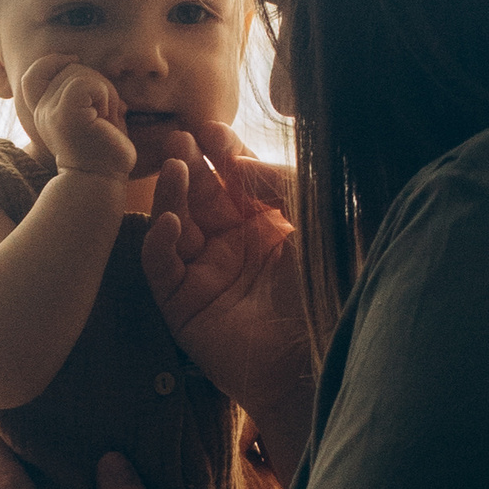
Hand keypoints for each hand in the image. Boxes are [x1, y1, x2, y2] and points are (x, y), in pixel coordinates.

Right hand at [18, 54, 136, 181]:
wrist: (100, 179)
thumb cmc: (102, 148)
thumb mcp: (89, 113)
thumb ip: (82, 90)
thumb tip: (84, 65)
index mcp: (43, 111)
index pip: (34, 74)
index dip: (52, 61)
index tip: (74, 62)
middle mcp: (41, 110)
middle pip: (68, 67)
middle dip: (95, 81)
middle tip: (104, 112)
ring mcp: (50, 112)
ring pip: (80, 72)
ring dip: (104, 91)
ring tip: (105, 118)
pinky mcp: (64, 114)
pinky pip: (86, 83)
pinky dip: (104, 95)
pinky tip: (105, 117)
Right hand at [141, 121, 313, 423]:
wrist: (321, 360)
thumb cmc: (329, 291)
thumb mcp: (316, 222)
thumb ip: (282, 184)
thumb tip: (238, 162)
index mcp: (268, 227)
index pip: (236, 181)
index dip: (223, 153)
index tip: (210, 128)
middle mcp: (234, 248)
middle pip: (201, 197)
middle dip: (191, 165)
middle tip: (180, 138)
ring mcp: (206, 276)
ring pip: (175, 226)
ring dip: (172, 195)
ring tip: (176, 169)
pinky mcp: (184, 307)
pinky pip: (161, 268)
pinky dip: (158, 243)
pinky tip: (169, 222)